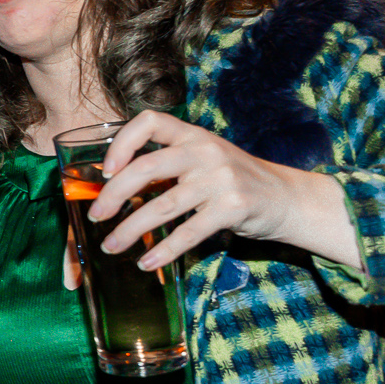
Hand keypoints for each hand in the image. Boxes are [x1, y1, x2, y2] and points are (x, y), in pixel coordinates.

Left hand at [87, 110, 355, 271]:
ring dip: (131, 230)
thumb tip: (114, 189)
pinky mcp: (233, 208)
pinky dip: (163, 251)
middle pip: (146, 168)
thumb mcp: (204, 160)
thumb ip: (168, 166)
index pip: (149, 121)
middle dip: (113, 195)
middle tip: (96, 215)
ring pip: (163, 206)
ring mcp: (221, 179)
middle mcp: (205, 151)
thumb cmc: (234, 180)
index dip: (121, 142)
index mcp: (193, 135)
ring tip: (111, 246)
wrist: (287, 197)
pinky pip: (188, 233)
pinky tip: (147, 261)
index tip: (105, 170)